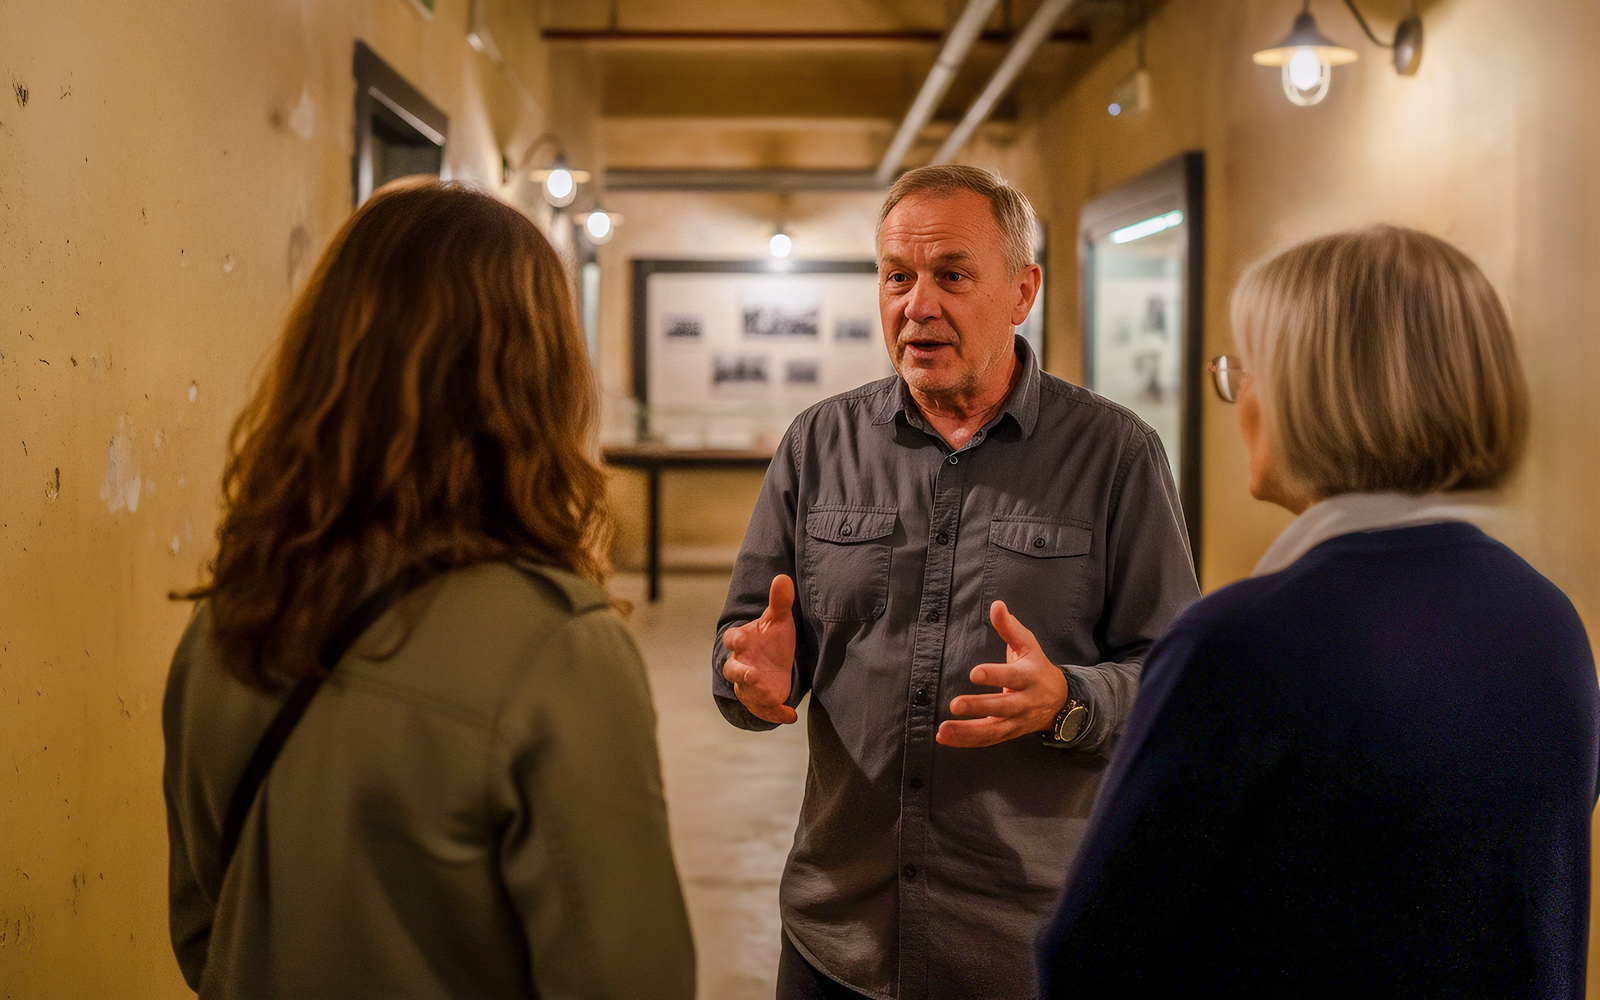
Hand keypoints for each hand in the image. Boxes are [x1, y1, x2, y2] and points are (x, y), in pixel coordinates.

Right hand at [721, 575, 798, 724]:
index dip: (734, 640)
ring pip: (746, 692)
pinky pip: (764, 709)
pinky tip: (791, 715)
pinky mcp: (761, 699)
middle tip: (751, 675)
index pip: (732, 639)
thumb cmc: (771, 637)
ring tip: (773, 696)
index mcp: (742, 641)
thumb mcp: (778, 619)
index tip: (740, 640)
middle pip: (733, 670)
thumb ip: (779, 601)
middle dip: (741, 674)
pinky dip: (776, 713)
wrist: (773, 660)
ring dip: (757, 695)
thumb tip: (783, 577)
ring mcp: (749, 683)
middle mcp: (740, 664)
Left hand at [937, 600, 1069, 747]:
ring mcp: (1016, 721)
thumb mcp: (1028, 645)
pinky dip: (965, 741)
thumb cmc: (1037, 667)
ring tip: (943, 729)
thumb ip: (1010, 628)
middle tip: (955, 705)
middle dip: (979, 707)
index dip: (995, 676)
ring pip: (992, 731)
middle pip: (1002, 707)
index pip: (1012, 677)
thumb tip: (997, 604)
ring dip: (966, 731)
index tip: (974, 673)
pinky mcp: (1008, 733)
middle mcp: (1024, 702)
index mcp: (1029, 677)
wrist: (1060, 702)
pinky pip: (986, 740)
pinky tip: (944, 737)